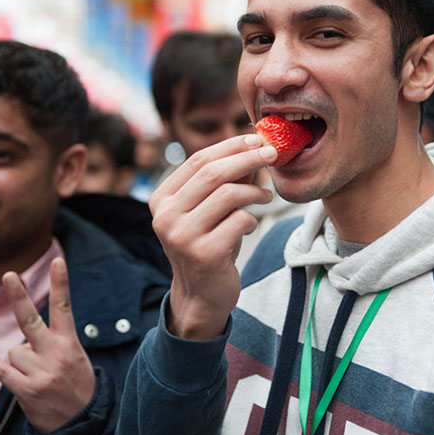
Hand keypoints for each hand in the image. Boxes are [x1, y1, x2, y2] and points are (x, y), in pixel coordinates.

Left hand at [0, 257, 95, 433]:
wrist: (81, 423)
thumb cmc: (74, 383)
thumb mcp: (74, 357)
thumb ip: (52, 341)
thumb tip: (21, 336)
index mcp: (70, 343)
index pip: (64, 307)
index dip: (61, 283)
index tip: (58, 260)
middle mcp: (55, 355)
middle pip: (30, 319)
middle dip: (18, 296)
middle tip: (8, 274)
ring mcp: (39, 373)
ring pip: (13, 350)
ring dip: (19, 360)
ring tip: (35, 373)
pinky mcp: (25, 390)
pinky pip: (0, 368)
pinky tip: (11, 372)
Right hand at [150, 134, 276, 339]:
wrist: (201, 295)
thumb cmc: (208, 245)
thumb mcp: (210, 211)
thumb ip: (225, 181)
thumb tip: (252, 147)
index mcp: (161, 199)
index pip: (197, 160)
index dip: (229, 146)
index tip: (255, 139)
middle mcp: (165, 216)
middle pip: (213, 173)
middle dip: (248, 158)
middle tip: (272, 154)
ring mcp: (182, 235)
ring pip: (229, 194)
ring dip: (254, 191)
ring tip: (266, 196)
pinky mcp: (204, 253)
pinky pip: (240, 220)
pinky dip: (252, 218)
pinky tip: (251, 224)